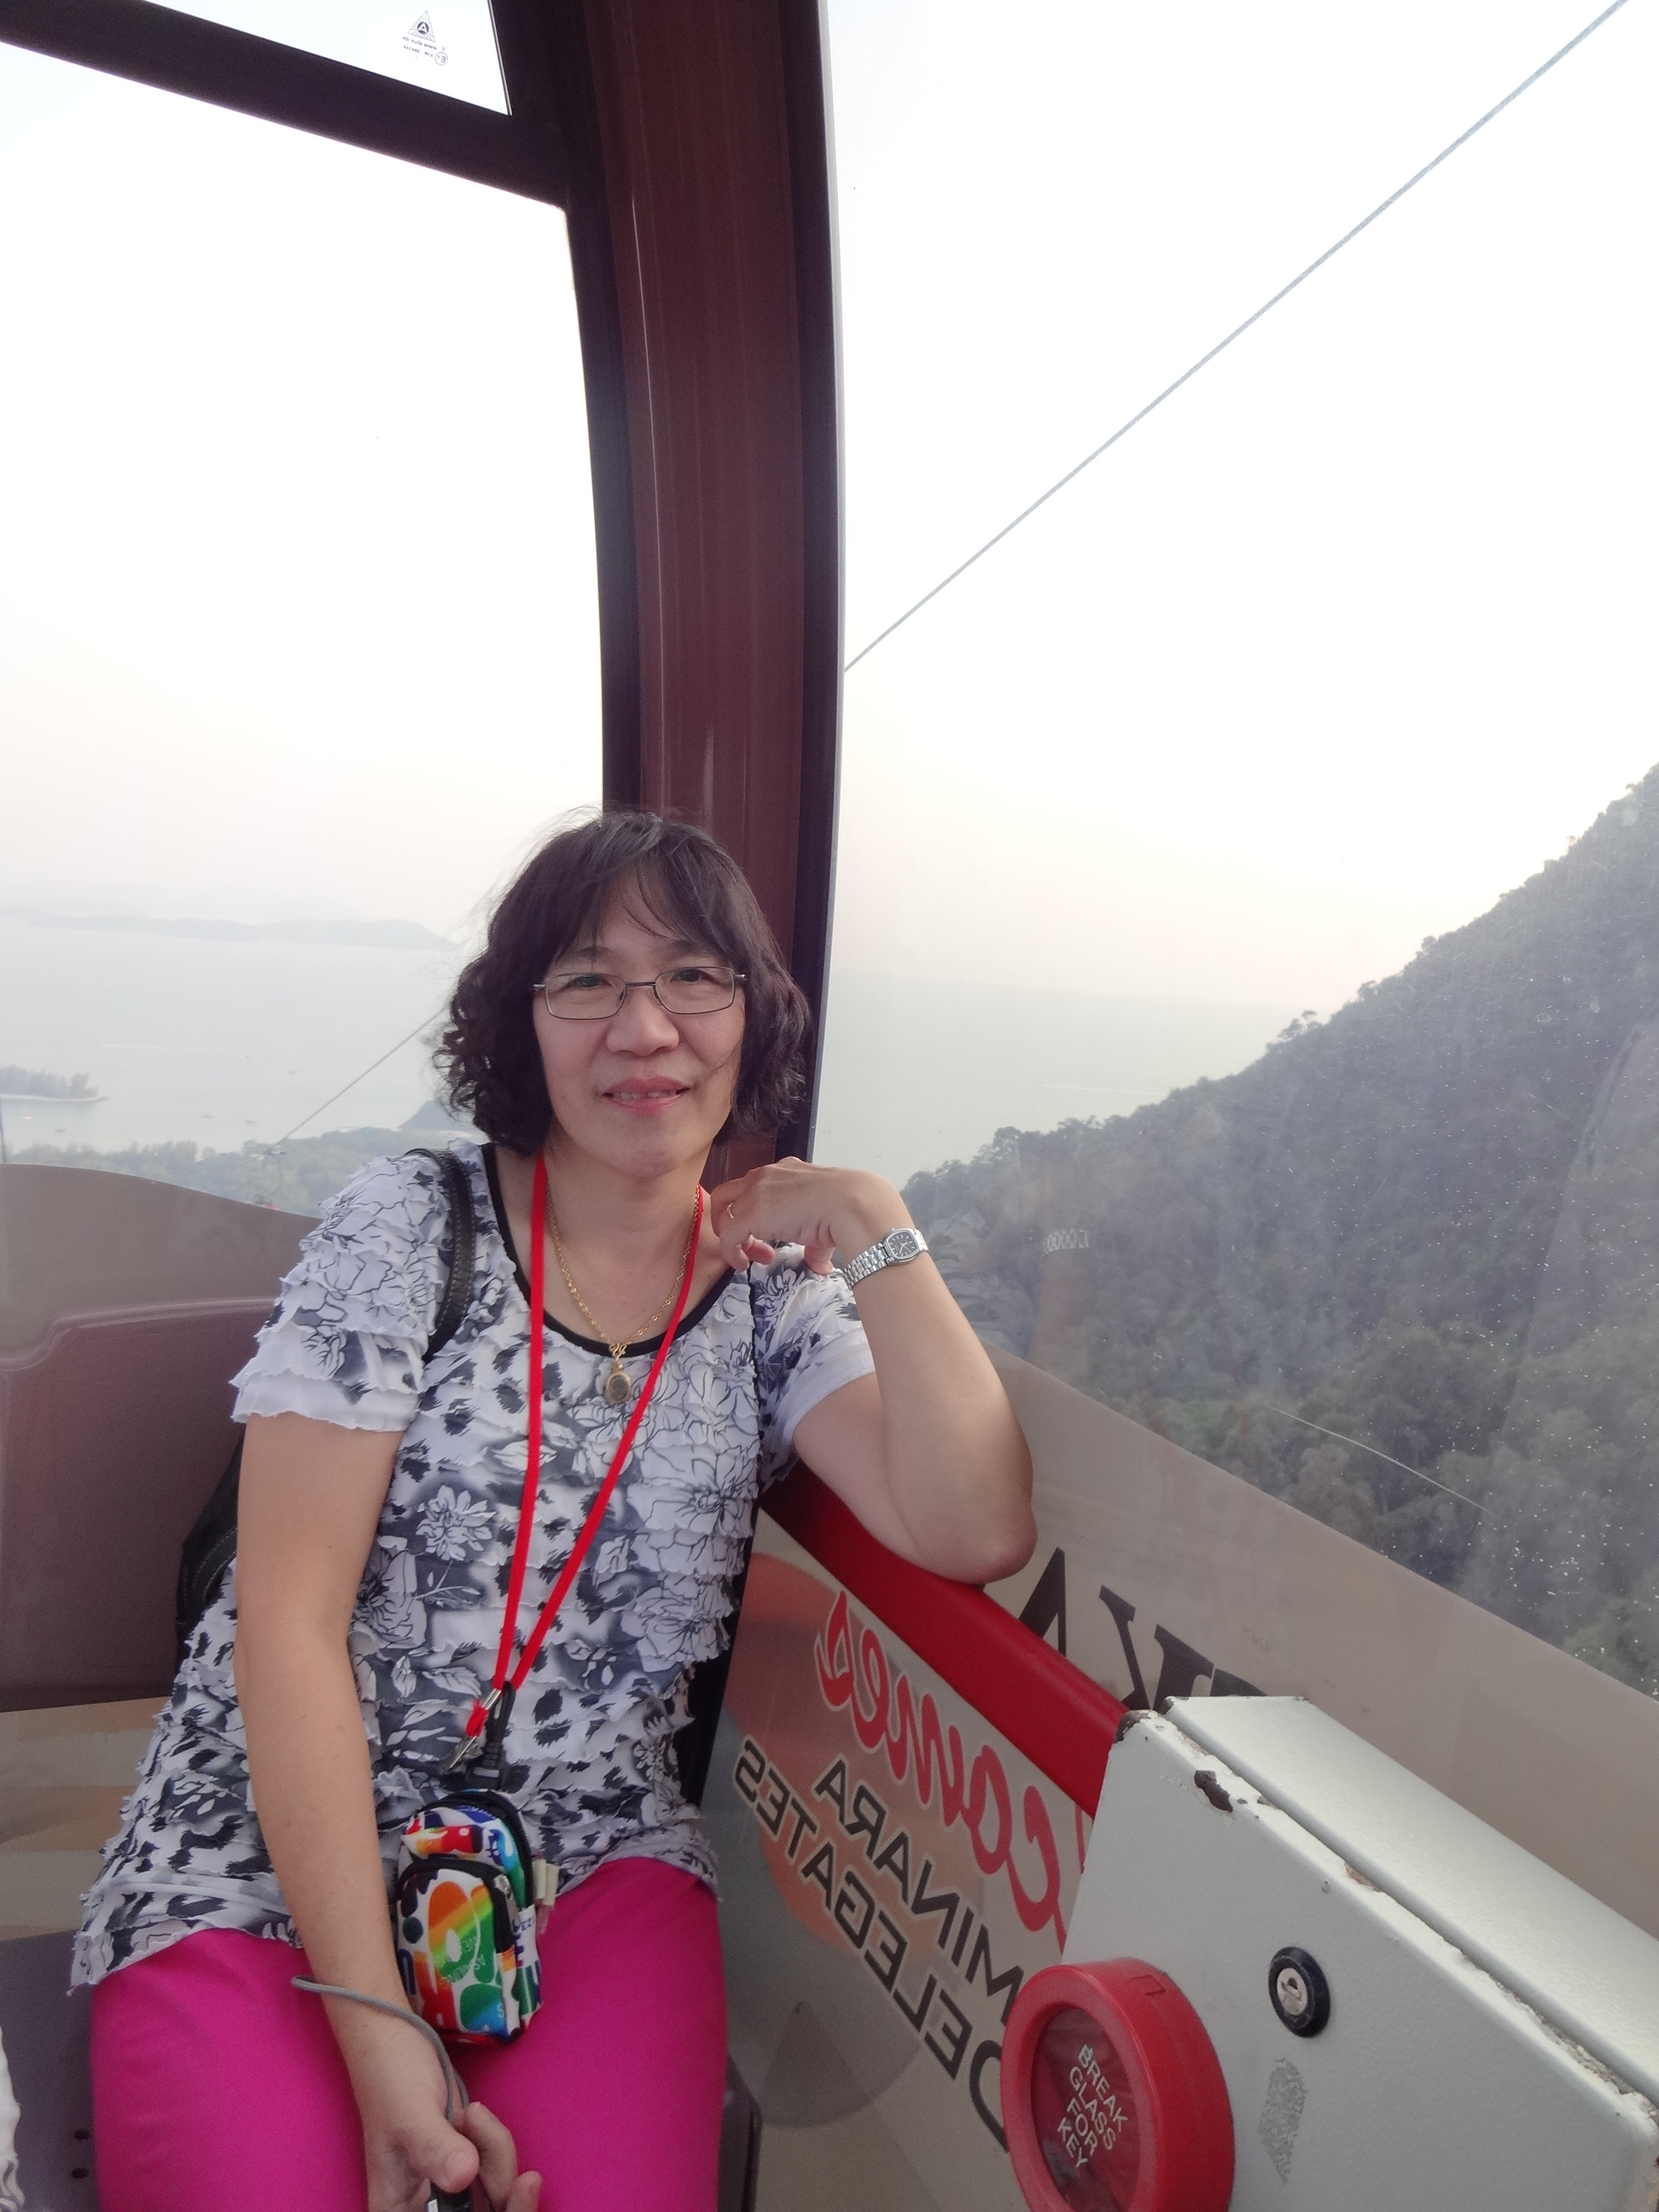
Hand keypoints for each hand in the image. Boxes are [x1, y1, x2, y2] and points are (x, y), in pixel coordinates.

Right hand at [346, 2016, 540, 2211]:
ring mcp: (447, 2188)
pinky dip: (495, 2143)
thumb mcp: (410, 2113)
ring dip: (496, 2153)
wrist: (397, 2041)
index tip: (512, 2190)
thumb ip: (434, 2148)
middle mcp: (424, 2208)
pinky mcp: (465, 2165)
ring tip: (471, 2113)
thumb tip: (464, 2176)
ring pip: (496, 2195)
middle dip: (500, 2185)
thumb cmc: (391, 2077)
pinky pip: (497, 2169)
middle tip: (511, 2158)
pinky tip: (473, 2115)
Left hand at [706, 1158, 905, 1276]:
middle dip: (731, 1220)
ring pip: (724, 1213)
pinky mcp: (750, 1213)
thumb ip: (814, 1244)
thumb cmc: (845, 1207)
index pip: (754, 1189)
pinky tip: (743, 1264)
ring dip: (733, 1238)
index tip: (769, 1238)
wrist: (849, 1203)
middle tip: (747, 1243)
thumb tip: (821, 1266)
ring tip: (752, 1258)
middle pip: (729, 1195)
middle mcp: (765, 1176)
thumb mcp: (823, 1220)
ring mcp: (755, 1191)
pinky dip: (730, 1252)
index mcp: (784, 1171)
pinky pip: (727, 1235)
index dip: (755, 1216)